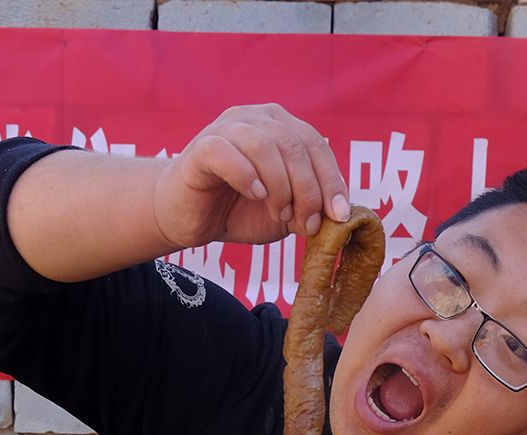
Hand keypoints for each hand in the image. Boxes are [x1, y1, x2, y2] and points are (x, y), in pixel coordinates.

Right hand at [153, 103, 350, 249]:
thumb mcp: (283, 213)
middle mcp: (256, 119)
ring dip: (280, 187)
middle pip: (294, 146)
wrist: (187, 217)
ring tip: (279, 214)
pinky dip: (247, 176)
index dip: (332, 180)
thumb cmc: (237, 210)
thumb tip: (337, 217)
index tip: (339, 215)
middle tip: (307, 224)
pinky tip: (255, 195)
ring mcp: (227, 128)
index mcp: (280, 126)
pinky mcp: (202, 147)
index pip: (315, 145)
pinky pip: (228, 153)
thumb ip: (309, 209)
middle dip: (308, 190)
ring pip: (265, 147)